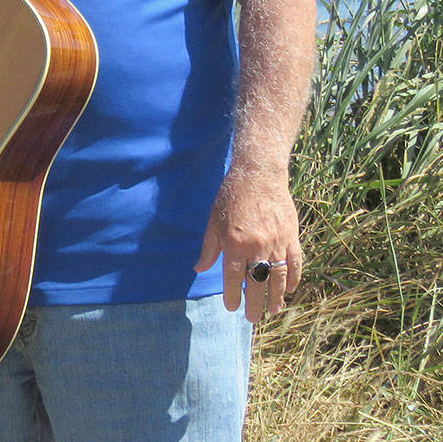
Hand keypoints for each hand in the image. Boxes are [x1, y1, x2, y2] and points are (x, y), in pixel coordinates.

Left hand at [195, 165, 302, 322]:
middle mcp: (256, 245)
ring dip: (276, 296)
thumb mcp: (214, 221)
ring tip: (272, 311)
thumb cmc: (231, 197)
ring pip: (278, 276)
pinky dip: (293, 278)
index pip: (233, 276)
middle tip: (252, 319)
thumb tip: (199, 268)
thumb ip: (209, 247)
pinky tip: (290, 290)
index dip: (232, 294)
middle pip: (256, 282)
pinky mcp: (291, 237)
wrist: (258, 176)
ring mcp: (277, 242)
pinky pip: (294, 263)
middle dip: (254, 303)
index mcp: (234, 242)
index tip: (232, 307)